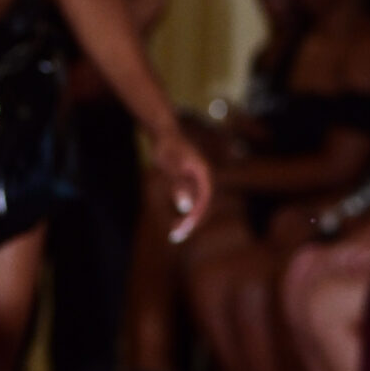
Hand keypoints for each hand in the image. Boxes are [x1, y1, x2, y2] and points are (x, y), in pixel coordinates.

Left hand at [154, 127, 211, 242]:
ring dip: (188, 220)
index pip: (203, 203)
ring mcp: (200, 180)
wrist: (164, 132)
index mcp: (204, 175)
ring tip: (174, 233)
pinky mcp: (193, 181)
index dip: (193, 219)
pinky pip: (193, 201)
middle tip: (175, 237)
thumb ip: (178, 186)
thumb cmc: (166, 147)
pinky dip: (185, 212)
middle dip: (190, 223)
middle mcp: (205, 179)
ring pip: (198, 205)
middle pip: (202, 206)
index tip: (180, 231)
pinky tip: (176, 220)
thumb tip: (185, 207)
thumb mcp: (169, 167)